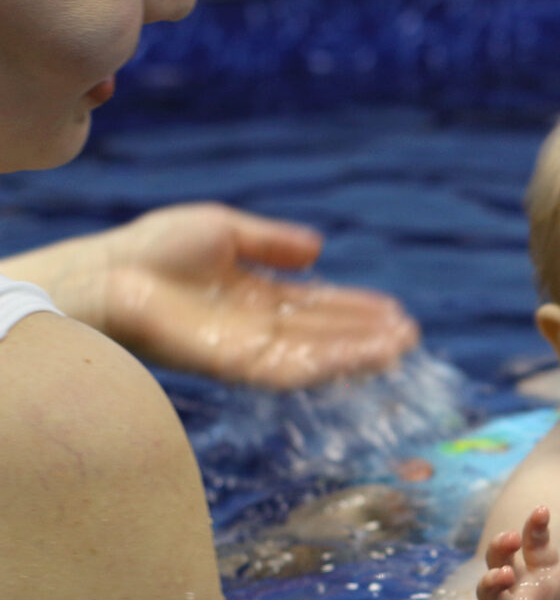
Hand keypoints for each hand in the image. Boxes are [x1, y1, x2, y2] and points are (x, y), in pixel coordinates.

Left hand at [94, 203, 417, 388]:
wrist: (111, 274)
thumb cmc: (152, 249)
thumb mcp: (223, 229)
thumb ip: (271, 241)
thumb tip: (318, 250)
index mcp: (257, 296)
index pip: (318, 306)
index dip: (356, 309)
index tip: (393, 311)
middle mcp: (259, 328)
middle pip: (326, 334)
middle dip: (367, 334)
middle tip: (409, 333)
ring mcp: (251, 350)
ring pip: (319, 357)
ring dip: (361, 353)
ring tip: (400, 345)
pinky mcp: (240, 366)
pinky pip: (296, 370)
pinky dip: (332, 364)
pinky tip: (363, 356)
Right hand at [457, 507, 559, 599]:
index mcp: (541, 575)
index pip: (535, 546)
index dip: (536, 528)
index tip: (542, 511)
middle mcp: (519, 591)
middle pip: (501, 562)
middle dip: (501, 548)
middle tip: (510, 538)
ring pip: (489, 594)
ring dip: (491, 582)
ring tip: (503, 575)